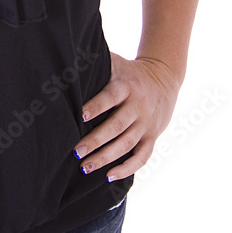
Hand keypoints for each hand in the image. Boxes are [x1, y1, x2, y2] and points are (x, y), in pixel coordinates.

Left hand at [73, 53, 179, 181]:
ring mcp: (146, 124)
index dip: (97, 106)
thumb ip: (95, 61)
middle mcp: (137, 106)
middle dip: (95, 140)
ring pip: (126, 144)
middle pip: (117, 126)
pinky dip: (127, 169)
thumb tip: (67, 55)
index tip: (80, 116)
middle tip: (76, 151)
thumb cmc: (128, 71)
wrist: (164, 79)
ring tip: (85, 167)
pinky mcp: (152, 137)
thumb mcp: (115, 62)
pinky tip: (109, 177)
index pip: (111, 97)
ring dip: (106, 158)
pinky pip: (142, 157)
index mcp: (126, 86)